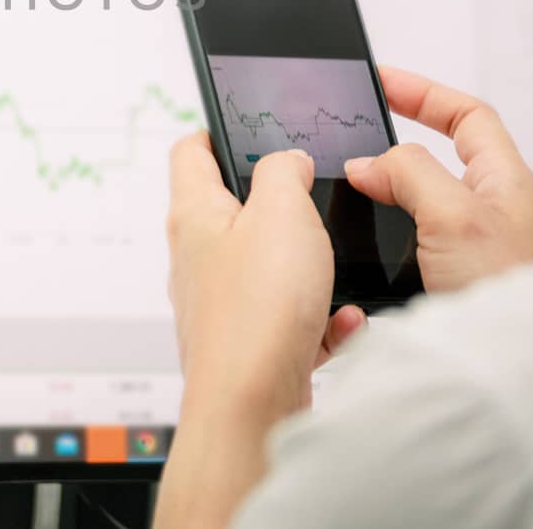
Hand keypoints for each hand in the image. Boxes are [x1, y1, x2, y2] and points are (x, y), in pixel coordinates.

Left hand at [166, 133, 363, 417]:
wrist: (251, 406)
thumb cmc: (256, 310)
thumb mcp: (281, 212)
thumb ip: (283, 172)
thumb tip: (286, 161)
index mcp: (195, 215)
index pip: (189, 153)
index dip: (215, 132)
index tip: (245, 127)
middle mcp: (199, 258)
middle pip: (232, 211)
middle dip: (279, 205)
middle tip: (312, 196)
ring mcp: (221, 303)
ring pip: (269, 268)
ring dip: (311, 269)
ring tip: (334, 273)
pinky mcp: (248, 343)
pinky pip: (291, 318)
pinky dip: (322, 318)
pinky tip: (343, 322)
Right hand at [344, 67, 532, 293]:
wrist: (517, 370)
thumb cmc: (506, 292)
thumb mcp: (455, 215)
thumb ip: (410, 174)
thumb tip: (368, 162)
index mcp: (504, 180)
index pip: (467, 116)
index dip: (424, 93)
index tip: (380, 83)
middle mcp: (490, 211)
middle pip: (438, 157)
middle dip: (391, 144)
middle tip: (348, 136)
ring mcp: (469, 249)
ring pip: (418, 203)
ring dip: (382, 194)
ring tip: (344, 188)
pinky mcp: (447, 283)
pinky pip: (407, 244)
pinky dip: (379, 237)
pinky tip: (356, 246)